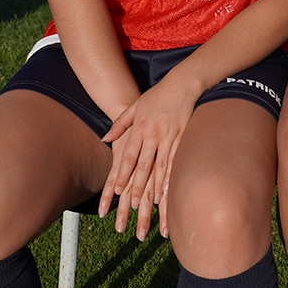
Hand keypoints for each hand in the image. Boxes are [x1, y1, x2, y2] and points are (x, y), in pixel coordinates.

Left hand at [100, 74, 199, 239]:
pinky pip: (176, 159)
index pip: (129, 156)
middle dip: (137, 186)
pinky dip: (173, 174)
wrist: (181, 83)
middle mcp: (152, 134)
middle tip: (133, 204)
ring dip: (155, 185)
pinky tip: (170, 187)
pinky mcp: (183, 136)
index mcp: (139, 128)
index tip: (118, 190)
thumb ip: (119, 124)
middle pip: (143, 165)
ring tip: (152, 202)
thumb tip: (105, 139)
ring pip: (160, 165)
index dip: (123, 174)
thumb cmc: (156, 95)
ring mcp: (169, 135)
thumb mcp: (134, 106)